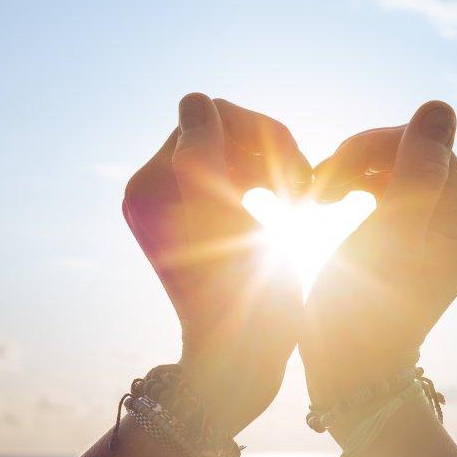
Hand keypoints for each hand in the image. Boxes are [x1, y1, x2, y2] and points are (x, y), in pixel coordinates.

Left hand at [123, 93, 310, 434]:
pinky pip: (249, 177)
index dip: (260, 133)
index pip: (211, 116)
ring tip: (304, 201)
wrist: (243, 358)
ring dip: (281, 167)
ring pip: (245, 152)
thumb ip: (204, 150)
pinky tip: (296, 207)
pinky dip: (277, 185)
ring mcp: (189, 207)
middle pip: (229, 131)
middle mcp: (162, 190)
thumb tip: (196, 98)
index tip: (293, 176)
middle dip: (273, 151)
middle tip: (305, 190)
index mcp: (151, 183)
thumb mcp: (222, 217)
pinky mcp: (216, 223)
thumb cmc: (237, 295)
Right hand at [301, 100, 456, 407]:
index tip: (322, 180)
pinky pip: (386, 188)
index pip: (422, 144)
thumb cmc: (361, 309)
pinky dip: (353, 189)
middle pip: (409, 153)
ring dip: (350, 173)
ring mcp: (444, 229)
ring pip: (393, 167)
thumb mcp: (388, 234)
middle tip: (313, 191)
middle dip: (358, 162)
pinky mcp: (417, 237)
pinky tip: (326, 206)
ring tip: (315, 199)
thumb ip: (417, 168)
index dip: (368, 149)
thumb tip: (442, 105)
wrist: (349, 370)